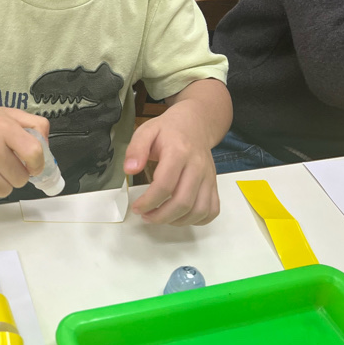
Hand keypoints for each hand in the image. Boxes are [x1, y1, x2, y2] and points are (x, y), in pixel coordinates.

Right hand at [0, 106, 50, 202]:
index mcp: (4, 128)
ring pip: (4, 192)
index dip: (38, 164)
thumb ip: (36, 126)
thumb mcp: (12, 115)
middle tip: (9, 165)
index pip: (34, 153)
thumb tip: (47, 151)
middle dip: (19, 175)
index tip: (33, 165)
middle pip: (20, 179)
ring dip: (5, 185)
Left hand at [124, 105, 219, 225]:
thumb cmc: (169, 130)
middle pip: (183, 202)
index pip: (165, 185)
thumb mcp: (146, 131)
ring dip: (177, 221)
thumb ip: (136, 149)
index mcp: (179, 152)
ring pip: (199, 210)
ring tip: (161, 217)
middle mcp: (197, 166)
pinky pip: (212, 210)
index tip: (137, 207)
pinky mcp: (214, 184)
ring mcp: (208, 177)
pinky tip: (180, 216)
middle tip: (146, 216)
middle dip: (161, 216)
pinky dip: (197, 219)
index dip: (148, 201)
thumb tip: (129, 169)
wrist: (195, 123)